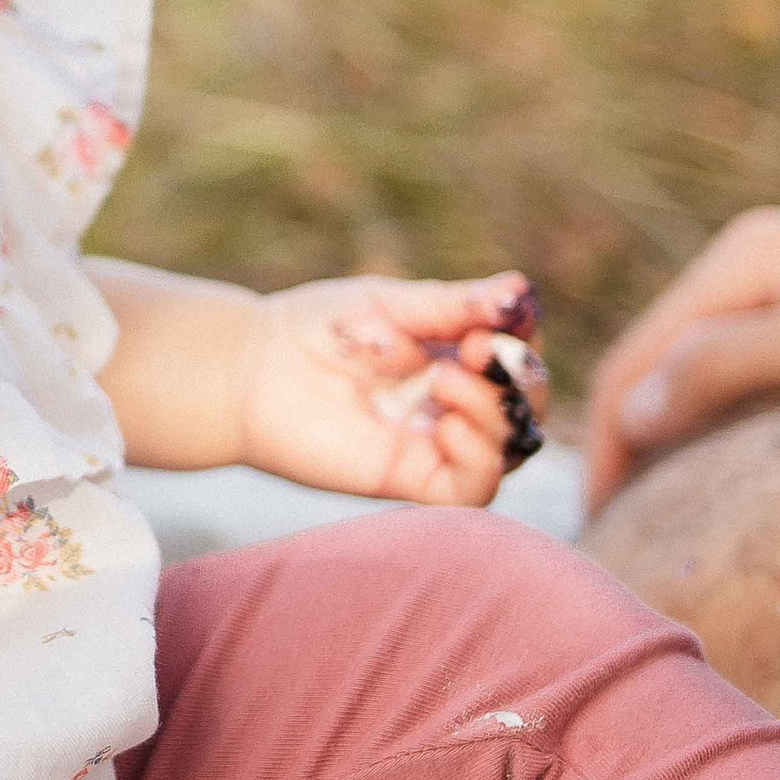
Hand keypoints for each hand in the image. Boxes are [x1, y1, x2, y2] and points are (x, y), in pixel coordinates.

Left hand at [237, 272, 547, 508]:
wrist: (250, 371)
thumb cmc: (317, 329)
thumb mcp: (391, 305)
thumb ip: (454, 305)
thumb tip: (521, 291)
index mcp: (457, 353)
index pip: (521, 354)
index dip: (520, 339)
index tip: (488, 323)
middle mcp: (455, 400)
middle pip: (528, 404)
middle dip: (521, 378)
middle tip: (476, 351)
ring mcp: (436, 442)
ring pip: (512, 447)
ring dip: (496, 412)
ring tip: (446, 379)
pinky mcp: (409, 478)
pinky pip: (473, 488)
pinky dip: (479, 458)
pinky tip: (445, 424)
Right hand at [583, 208, 779, 510]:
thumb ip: (734, 365)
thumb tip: (630, 416)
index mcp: (745, 258)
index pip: (635, 359)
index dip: (609, 444)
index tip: (601, 524)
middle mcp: (752, 263)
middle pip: (656, 362)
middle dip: (626, 443)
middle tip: (615, 530)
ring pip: (692, 371)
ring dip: (666, 439)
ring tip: (651, 511)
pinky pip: (737, 376)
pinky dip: (712, 427)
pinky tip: (714, 469)